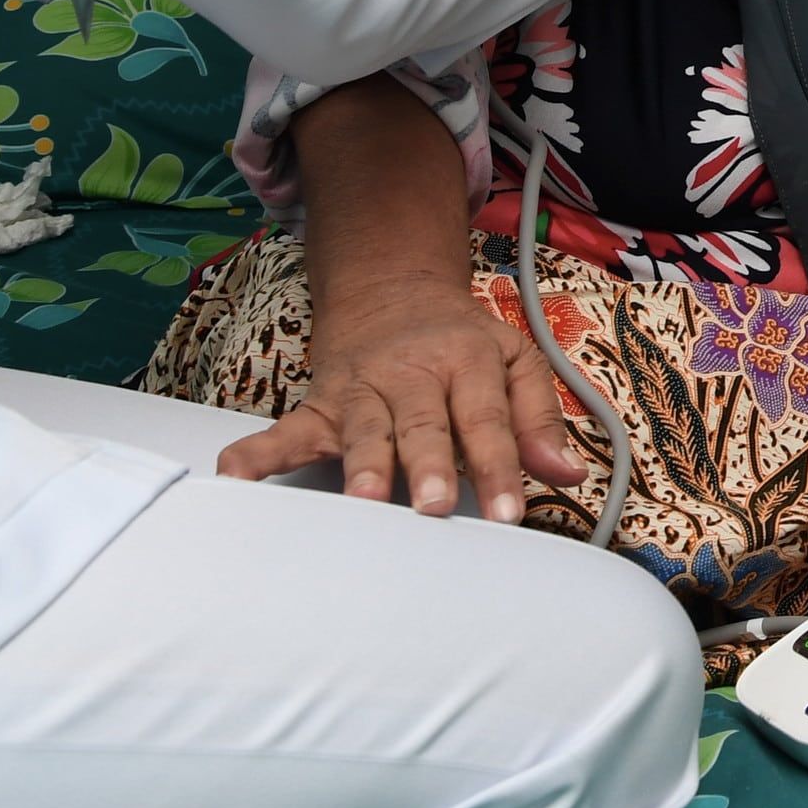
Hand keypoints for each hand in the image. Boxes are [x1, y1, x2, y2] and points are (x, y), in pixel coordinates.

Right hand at [216, 275, 586, 520]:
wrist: (393, 293)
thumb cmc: (461, 344)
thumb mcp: (515, 361)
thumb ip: (541, 419)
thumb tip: (571, 474)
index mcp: (469, 362)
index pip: (489, 419)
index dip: (502, 466)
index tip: (509, 514)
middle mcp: (413, 374)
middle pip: (422, 422)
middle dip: (426, 465)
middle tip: (432, 507)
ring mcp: (362, 389)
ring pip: (362, 428)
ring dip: (361, 464)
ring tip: (362, 500)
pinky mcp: (320, 406)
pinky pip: (284, 431)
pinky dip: (257, 454)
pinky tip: (235, 478)